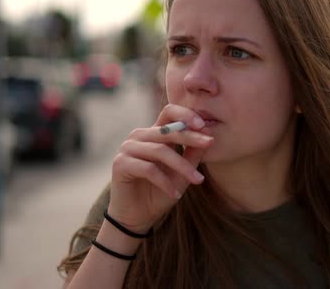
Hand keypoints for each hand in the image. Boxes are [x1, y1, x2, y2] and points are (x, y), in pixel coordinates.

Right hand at [107, 104, 213, 233]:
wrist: (138, 216)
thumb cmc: (161, 192)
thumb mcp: (182, 173)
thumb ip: (192, 155)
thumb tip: (208, 138)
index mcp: (154, 133)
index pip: (169, 113)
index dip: (186, 114)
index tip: (203, 125)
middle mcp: (139, 136)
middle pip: (167, 130)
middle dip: (191, 137)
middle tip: (209, 144)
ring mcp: (128, 148)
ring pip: (160, 151)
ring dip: (182, 167)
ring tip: (197, 181)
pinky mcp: (120, 164)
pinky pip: (148, 169)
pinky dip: (165, 182)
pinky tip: (176, 194)